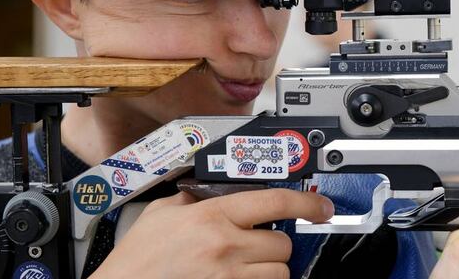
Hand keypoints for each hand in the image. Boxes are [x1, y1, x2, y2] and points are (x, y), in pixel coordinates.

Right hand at [91, 188, 333, 278]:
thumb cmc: (137, 261)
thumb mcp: (163, 213)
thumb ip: (193, 197)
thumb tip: (212, 189)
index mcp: (213, 216)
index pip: (276, 202)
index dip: (308, 203)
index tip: (321, 207)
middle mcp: (226, 247)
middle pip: (283, 243)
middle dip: (275, 243)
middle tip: (256, 243)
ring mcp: (229, 278)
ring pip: (279, 272)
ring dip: (269, 268)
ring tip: (246, 264)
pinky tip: (240, 278)